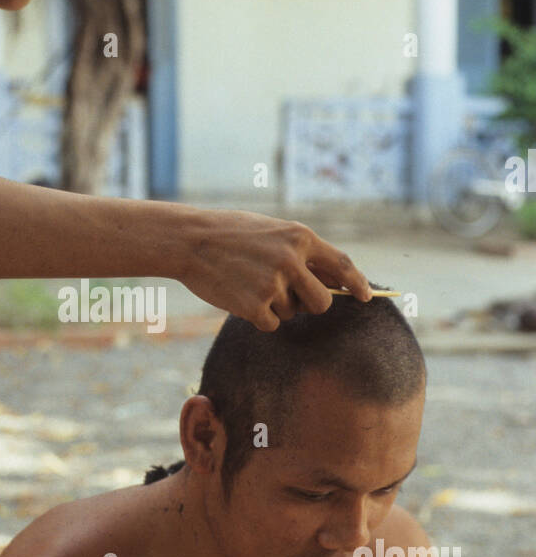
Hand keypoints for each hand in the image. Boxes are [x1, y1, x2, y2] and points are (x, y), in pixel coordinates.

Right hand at [182, 211, 371, 331]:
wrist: (190, 240)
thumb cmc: (230, 234)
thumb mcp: (271, 232)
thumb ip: (300, 253)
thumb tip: (330, 281)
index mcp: (300, 237)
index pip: (342, 264)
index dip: (357, 283)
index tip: (366, 297)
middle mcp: (292, 260)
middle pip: (321, 302)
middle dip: (309, 305)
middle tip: (289, 296)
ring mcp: (274, 284)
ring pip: (291, 313)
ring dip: (275, 306)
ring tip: (248, 282)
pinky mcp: (255, 306)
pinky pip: (270, 324)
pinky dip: (257, 317)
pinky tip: (238, 295)